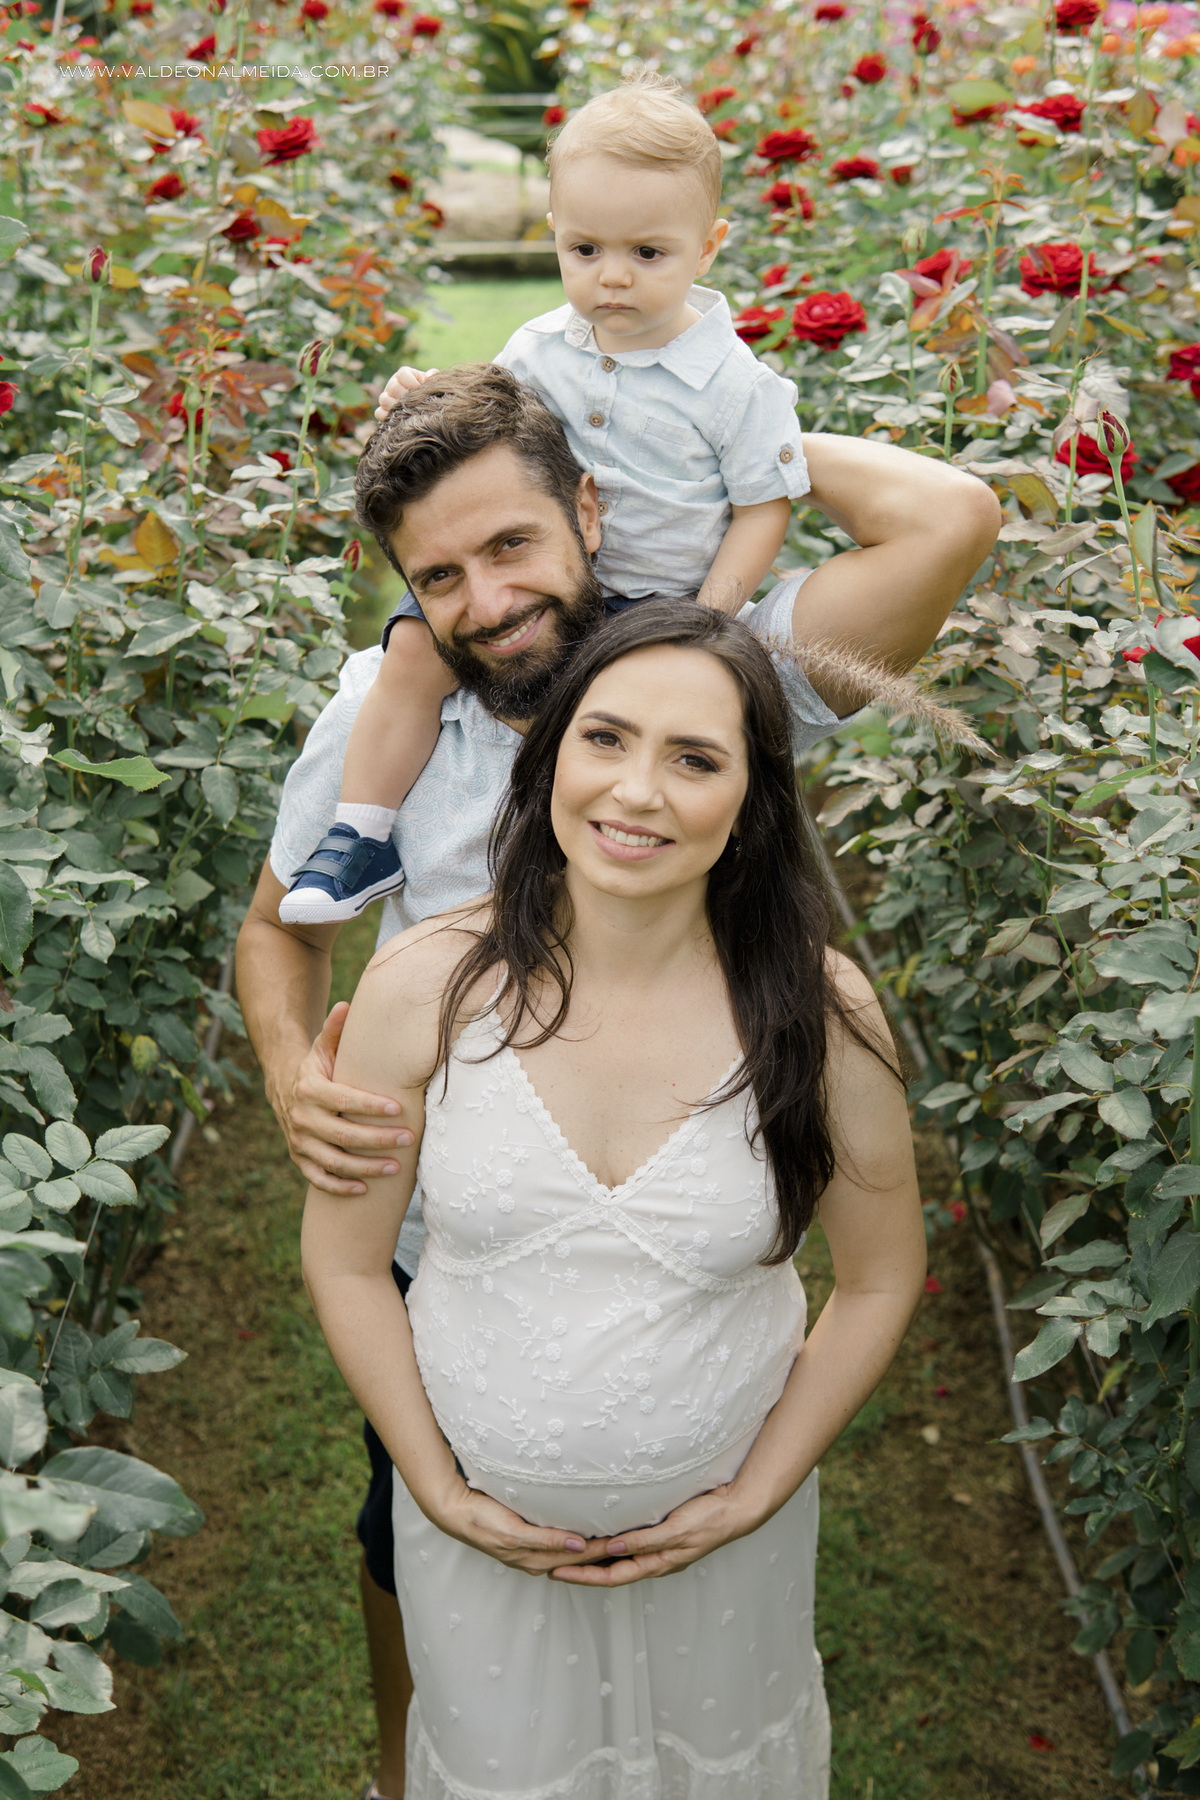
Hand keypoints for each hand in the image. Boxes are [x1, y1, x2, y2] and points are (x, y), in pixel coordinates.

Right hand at [280, 1002, 413, 1194]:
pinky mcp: (300, 1160)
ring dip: (365, 1168)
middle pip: (342, 1135)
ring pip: (334, 1161)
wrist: (285, 1088)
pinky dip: (340, 1188)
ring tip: (397, 1168)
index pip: (343, 1100)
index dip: (371, 1107)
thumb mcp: (324, 1048)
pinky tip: (365, 1190)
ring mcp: (300, 1142)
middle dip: (378, 1140)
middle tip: (409, 1139)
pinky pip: (319, 1180)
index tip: (399, 1109)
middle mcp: (302, 1118)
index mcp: (309, 1090)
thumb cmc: (318, 1067)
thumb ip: (335, 1030)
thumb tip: (347, 1006)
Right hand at [374, 365, 439, 420]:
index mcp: (404, 374)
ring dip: (396, 406)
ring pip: (384, 400)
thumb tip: (428, 377)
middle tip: (415, 403)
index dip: (412, 383)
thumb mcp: (432, 382)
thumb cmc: (427, 392)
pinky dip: (386, 416)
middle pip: (393, 387)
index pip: (403, 374)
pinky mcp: (383, 410)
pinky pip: (379, 413)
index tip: (420, 389)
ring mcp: (386, 397)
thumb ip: (433, 376)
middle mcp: (393, 384)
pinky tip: (398, 419)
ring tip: (408, 411)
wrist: (424, 406)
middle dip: (406, 396)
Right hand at [434, 1479, 610, 1576]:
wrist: (456, 1512)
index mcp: (535, 1558)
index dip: (602, 1550)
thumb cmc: (482, 1519)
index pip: (578, 1557)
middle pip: (578, 1557)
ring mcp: (531, 1552)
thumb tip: (578, 1546)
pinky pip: (557, 1546)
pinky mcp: (526, 1542)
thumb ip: (545, 1540)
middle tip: (630, 1541)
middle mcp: (536, 1559)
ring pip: (570, 1554)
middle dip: (603, 1552)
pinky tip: (586, 1535)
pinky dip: (576, 1542)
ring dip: (592, 1549)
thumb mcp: (514, 1532)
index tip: (625, 1541)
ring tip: (616, 1539)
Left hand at [550, 1483, 752, 1586]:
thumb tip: (614, 1550)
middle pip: (612, 1571)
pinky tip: (603, 1537)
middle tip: (553, 1566)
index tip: (558, 1572)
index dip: (584, 1576)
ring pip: (620, 1560)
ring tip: (571, 1554)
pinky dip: (612, 1545)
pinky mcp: (663, 1535)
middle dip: (583, 1571)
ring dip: (596, 1560)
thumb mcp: (676, 1530)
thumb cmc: (709, 1519)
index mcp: (658, 1563)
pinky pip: (630, 1545)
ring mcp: (660, 1549)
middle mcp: (656, 1560)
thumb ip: (646, 1541)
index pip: (613, 1576)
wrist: (736, 1508)